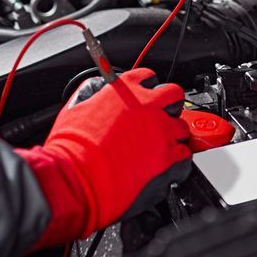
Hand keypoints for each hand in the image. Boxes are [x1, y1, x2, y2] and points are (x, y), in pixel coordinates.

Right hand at [16, 68, 190, 247]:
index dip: (146, 89)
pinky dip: (177, 161)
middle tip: (160, 120)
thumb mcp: (75, 108)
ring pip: (181, 128)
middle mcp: (148, 107)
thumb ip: (93, 95)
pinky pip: (185, 155)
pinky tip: (164, 166)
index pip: (148, 77)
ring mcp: (161, 133)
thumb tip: (98, 92)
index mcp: (126, 90)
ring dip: (172, 136)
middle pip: (174, 96)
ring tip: (157, 149)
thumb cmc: (71, 149)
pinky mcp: (168, 159)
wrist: (75, 179)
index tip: (144, 99)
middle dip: (169, 106)